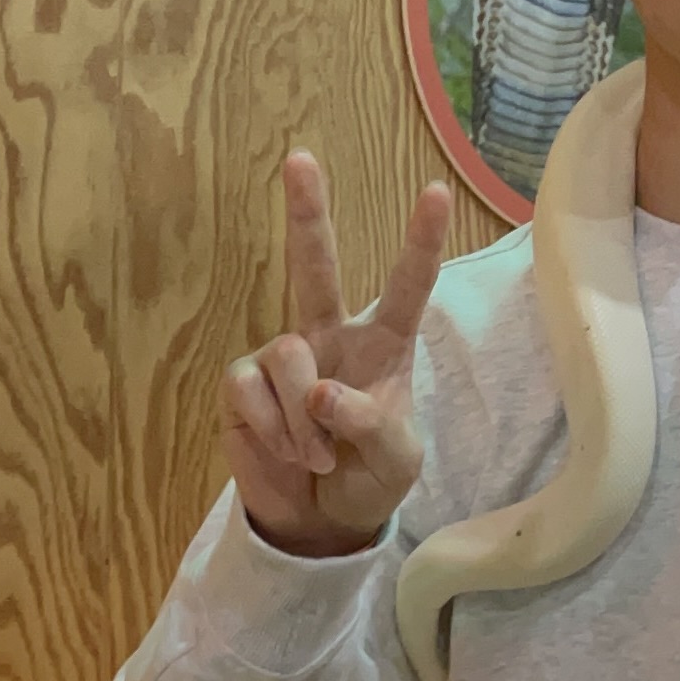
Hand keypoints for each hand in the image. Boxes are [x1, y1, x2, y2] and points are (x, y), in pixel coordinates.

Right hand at [221, 154, 450, 556]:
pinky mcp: (243, 384)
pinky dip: (275, 429)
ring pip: (288, 357)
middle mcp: (330, 337)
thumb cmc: (369, 479)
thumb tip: (322, 392)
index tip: (436, 191)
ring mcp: (282, 356)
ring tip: (318, 455)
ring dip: (305, 418)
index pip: (407, 287)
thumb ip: (372, 424)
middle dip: (307, 212)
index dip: (420, 242)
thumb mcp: (396, 462)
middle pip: (315, 265)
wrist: (320, 521)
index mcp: (384, 345)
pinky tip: (287, 453)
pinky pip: (253, 391)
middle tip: (301, 158)